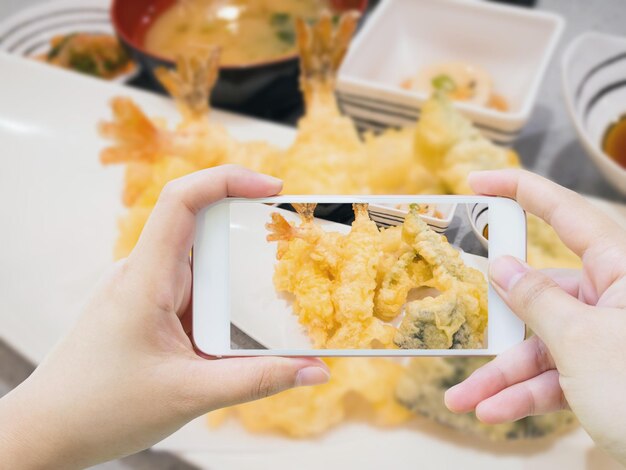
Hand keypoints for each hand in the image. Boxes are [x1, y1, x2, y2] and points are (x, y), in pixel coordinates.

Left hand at [0, 165, 328, 468]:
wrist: (48, 432)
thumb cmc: (101, 409)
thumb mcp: (190, 395)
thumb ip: (258, 381)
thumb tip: (315, 370)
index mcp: (145, 279)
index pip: (182, 201)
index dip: (228, 180)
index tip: (272, 187)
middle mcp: (142, 274)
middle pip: (200, 229)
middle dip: (245, 236)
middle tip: (289, 247)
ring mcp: (142, 291)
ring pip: (198, 265)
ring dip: (231, 279)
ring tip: (264, 303)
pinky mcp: (145, 310)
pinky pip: (189, 290)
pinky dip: (217, 301)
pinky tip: (231, 331)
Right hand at [444, 169, 625, 463]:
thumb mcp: (580, 342)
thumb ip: (535, 301)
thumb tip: (502, 267)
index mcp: (619, 269)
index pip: (564, 212)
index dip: (518, 191)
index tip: (477, 183)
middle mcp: (612, 296)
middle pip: (540, 296)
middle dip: (498, 327)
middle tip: (460, 325)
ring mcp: (607, 336)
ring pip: (541, 346)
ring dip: (503, 376)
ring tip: (465, 399)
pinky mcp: (603, 373)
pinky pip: (556, 377)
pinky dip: (526, 395)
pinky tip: (494, 412)